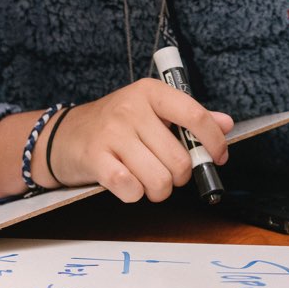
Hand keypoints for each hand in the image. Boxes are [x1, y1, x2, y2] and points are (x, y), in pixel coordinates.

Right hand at [47, 79, 232, 201]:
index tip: (216, 157)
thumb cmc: (115, 126)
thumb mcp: (151, 112)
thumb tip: (226, 124)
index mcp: (151, 92)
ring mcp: (112, 133)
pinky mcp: (96, 158)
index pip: (195, 116)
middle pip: (179, 160)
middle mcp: (131, 108)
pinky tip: (127, 183)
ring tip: (146, 179)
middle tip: (166, 173)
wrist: (62, 135)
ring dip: (157, 190)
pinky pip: (132, 190)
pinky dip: (134, 194)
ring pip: (159, 180)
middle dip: (178, 177)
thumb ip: (188, 118)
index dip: (213, 143)